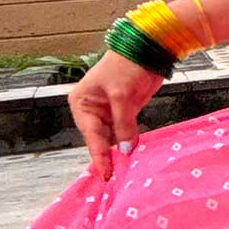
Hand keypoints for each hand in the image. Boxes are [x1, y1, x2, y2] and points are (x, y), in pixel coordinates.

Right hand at [69, 48, 163, 182]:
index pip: (91, 134)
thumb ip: (123, 124)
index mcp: (81, 103)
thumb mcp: (122, 95)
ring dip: (119, 151)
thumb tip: (126, 149)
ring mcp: (107, 112)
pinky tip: (133, 156)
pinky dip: (129, 143)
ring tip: (125, 171)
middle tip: (115, 178)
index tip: (106, 174)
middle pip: (99, 139)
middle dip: (108, 156)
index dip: (99, 156)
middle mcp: (91, 109)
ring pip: (112, 138)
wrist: (147, 50)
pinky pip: (124, 132)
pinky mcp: (123, 112)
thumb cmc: (127, 66)